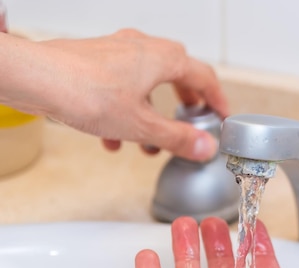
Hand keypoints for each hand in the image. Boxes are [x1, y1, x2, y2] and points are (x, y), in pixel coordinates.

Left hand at [0, 30, 227, 160]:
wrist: (35, 78)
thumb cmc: (86, 92)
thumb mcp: (142, 125)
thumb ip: (178, 138)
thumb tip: (206, 147)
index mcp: (163, 58)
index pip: (204, 77)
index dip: (217, 100)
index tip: (222, 115)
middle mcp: (143, 48)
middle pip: (176, 75)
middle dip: (183, 103)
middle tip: (190, 121)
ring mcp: (117, 51)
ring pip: (146, 83)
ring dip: (152, 114)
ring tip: (148, 143)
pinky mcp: (96, 61)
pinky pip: (122, 86)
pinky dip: (126, 111)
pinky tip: (113, 138)